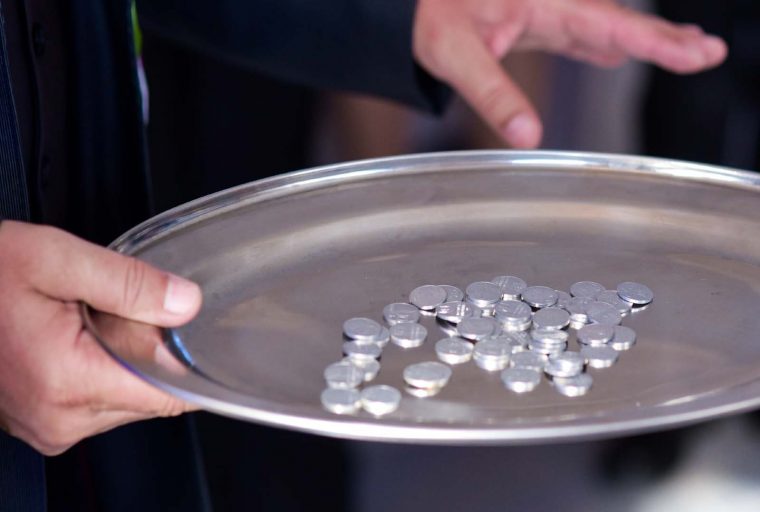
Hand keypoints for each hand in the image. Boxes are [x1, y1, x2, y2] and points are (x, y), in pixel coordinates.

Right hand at [0, 221, 201, 454]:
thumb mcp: (55, 259)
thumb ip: (129, 284)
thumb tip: (185, 305)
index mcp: (68, 381)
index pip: (169, 394)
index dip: (191, 360)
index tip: (192, 330)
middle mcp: (61, 418)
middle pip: (152, 395)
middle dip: (150, 351)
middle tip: (115, 309)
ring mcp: (50, 426)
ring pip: (129, 399)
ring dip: (126, 361)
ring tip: (86, 321)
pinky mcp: (45, 422)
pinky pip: (100, 402)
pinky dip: (104, 370)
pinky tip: (78, 339)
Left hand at [413, 0, 727, 147]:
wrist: (407, 4)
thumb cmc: (428, 16)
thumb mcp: (456, 54)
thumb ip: (493, 93)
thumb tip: (528, 137)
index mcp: (543, 2)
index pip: (610, 25)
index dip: (655, 41)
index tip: (696, 52)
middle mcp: (551, 3)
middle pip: (619, 22)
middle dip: (666, 38)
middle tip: (709, 52)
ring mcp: (545, 12)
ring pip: (604, 26)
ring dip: (643, 40)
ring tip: (684, 51)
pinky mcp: (534, 23)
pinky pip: (580, 32)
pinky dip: (606, 44)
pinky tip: (615, 53)